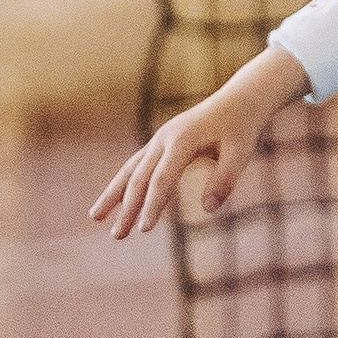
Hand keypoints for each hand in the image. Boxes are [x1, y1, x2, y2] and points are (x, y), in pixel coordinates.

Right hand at [90, 50, 302, 237]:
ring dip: (113, 195)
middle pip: (139, 178)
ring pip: (130, 170)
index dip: (152, 206)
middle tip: (116, 237)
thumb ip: (225, 181)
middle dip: (126, 209)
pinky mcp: (161, 142)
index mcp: (182, 142)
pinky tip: (116, 200)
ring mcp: (159, 139)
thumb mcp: (241, 154)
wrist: (238, 100)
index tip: (144, 230)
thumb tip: (209, 209)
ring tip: (96, 217)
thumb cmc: (241, 128)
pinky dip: (125, 183)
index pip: (161, 180)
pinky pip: (137, 165)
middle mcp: (163, 139)